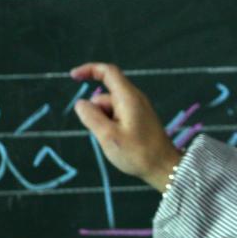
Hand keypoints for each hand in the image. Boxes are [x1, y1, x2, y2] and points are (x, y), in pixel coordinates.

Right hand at [69, 62, 183, 192]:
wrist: (163, 168)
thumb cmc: (138, 153)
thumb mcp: (108, 136)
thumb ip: (91, 117)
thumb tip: (81, 103)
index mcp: (128, 97)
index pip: (108, 72)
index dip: (89, 69)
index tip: (73, 76)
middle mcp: (134, 99)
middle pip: (105, 96)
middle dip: (96, 113)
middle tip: (105, 135)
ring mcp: (137, 109)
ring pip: (109, 109)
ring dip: (104, 123)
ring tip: (115, 141)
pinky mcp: (139, 119)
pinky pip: (117, 117)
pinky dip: (112, 127)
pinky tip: (120, 142)